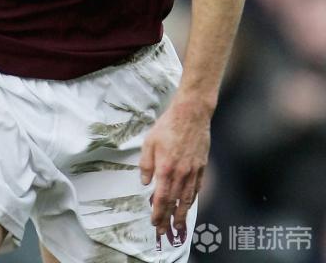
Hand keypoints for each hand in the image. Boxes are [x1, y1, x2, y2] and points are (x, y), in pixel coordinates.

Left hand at [139, 95, 210, 235]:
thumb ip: (146, 164)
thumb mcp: (149, 142)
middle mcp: (181, 174)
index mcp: (166, 169)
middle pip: (175, 203)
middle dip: (169, 219)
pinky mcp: (202, 167)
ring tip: (178, 226)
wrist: (191, 115)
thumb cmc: (167, 126)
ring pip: (188, 199)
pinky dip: (192, 199)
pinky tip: (188, 205)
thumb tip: (146, 183)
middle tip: (166, 232)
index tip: (155, 223)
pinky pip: (197, 188)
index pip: (162, 198)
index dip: (158, 212)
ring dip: (182, 214)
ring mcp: (193, 171)